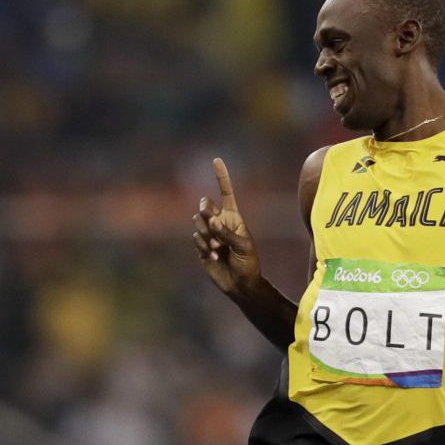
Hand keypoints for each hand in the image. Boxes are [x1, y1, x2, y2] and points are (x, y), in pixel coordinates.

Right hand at [192, 158, 260, 294]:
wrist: (240, 284)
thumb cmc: (248, 263)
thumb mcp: (244, 246)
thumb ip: (227, 232)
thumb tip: (211, 221)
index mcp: (233, 217)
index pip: (226, 193)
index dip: (221, 177)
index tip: (216, 160)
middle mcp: (219, 222)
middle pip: (205, 206)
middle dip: (206, 211)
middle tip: (212, 221)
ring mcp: (209, 234)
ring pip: (198, 223)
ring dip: (207, 235)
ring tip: (219, 249)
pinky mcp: (201, 247)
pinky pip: (196, 239)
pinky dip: (204, 247)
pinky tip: (214, 257)